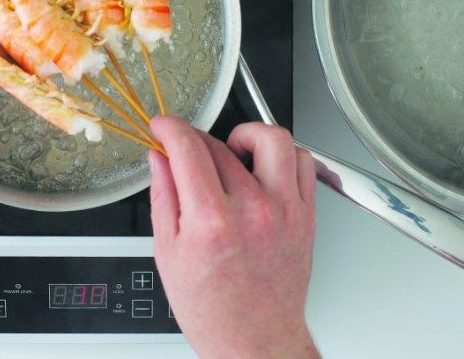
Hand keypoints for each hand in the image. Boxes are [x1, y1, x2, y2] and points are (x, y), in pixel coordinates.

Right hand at [149, 117, 318, 358]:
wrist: (254, 340)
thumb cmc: (212, 308)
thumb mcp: (167, 253)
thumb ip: (163, 195)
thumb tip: (158, 158)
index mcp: (210, 221)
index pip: (189, 147)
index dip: (169, 127)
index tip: (162, 127)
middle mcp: (251, 210)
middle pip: (219, 144)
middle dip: (193, 140)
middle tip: (185, 155)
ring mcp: (283, 210)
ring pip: (271, 139)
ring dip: (244, 135)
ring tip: (231, 152)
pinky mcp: (305, 215)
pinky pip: (302, 162)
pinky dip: (280, 154)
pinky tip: (261, 168)